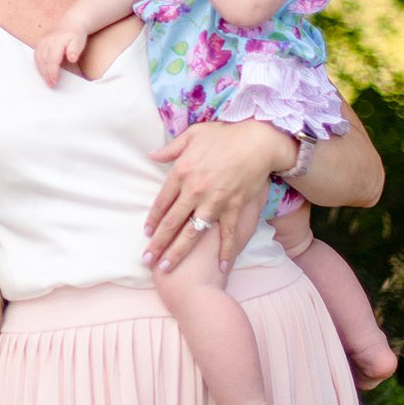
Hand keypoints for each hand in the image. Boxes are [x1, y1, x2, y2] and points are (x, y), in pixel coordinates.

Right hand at [32, 27, 84, 86]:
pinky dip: (38, 65)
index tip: (54, 81)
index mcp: (57, 41)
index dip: (52, 72)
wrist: (71, 23)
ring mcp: (42, 42)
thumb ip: (75, 50)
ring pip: (38, 59)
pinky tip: (42, 71)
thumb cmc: (75, 35)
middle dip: (46, 74)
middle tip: (50, 84)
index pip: (52, 60)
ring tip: (47, 80)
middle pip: (44, 61)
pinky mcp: (39, 43)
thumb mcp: (79, 41)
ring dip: (41, 71)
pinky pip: (36, 56)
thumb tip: (72, 58)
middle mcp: (47, 41)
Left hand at [142, 119, 290, 275]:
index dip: (153, 220)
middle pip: (171, 223)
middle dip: (158, 244)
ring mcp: (214, 202)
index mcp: (181, 173)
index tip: (147, 234)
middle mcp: (194, 191)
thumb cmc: (224, 135)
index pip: (161, 202)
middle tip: (147, 260)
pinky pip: (227, 234)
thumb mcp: (192, 135)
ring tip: (167, 269)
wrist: (256, 141)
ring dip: (178, 252)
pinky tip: (221, 268)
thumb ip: (170, 148)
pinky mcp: (234, 208)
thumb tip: (151, 155)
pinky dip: (225, 252)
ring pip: (192, 233)